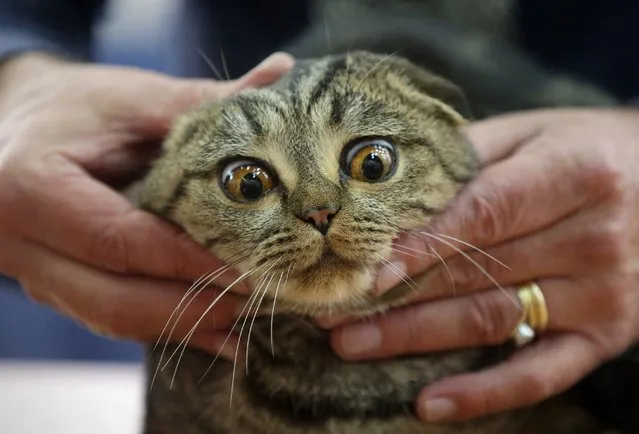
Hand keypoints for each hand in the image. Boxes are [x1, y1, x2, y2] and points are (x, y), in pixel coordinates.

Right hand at [0, 52, 293, 354]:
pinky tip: (213, 332)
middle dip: (191, 307)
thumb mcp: (132, 98)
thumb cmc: (74, 105)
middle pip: (115, 298)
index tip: (248, 271)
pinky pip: (110, 316)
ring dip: (182, 326)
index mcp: (31, 189)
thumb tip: (278, 74)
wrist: (18, 120)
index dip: (188, 262)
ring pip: (112, 318)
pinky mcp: (55, 284)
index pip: (121, 241)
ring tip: (243, 326)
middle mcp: (20, 243)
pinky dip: (164, 325)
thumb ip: (201, 102)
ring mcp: (34, 272)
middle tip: (255, 301)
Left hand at [322, 109, 638, 421]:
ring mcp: (602, 294)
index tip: (365, 267)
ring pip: (490, 321)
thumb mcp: (530, 134)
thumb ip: (463, 157)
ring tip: (350, 342)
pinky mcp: (604, 335)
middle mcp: (595, 238)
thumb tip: (385, 187)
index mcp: (576, 174)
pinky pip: (540, 373)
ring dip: (414, 337)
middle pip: (476, 272)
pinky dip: (483, 393)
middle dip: (397, 294)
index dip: (421, 243)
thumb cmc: (581, 151)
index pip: (483, 214)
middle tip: (331, 307)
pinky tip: (429, 404)